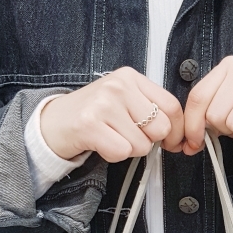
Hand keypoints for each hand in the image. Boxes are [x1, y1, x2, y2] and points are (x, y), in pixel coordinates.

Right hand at [40, 67, 183, 162]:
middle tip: (129, 137)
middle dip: (149, 141)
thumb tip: (179, 134)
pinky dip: (113, 155)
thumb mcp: (123, 100)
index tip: (173, 142)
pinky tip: (101, 144)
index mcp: (131, 77)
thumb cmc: (92, 114)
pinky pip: (122, 152)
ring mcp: (103, 103)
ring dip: (128, 149)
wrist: (52, 122)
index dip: (177, 130)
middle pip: (160, 128)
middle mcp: (118, 86)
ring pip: (142, 144)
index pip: (171, 106)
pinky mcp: (90, 124)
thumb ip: (149, 109)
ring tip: (111, 137)